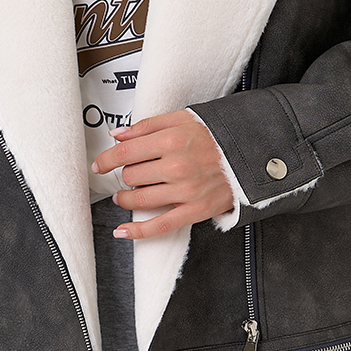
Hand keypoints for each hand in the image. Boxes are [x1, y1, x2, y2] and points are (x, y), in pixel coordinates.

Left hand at [92, 109, 232, 239]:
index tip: (100, 164)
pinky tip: (122, 231)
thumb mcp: (183, 119)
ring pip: (139, 199)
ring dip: (126, 198)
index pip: (125, 153)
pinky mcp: (194, 210)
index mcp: (171, 140)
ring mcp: (185, 191)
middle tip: (131, 173)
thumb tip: (118, 135)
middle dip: (125, 175)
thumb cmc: (216, 136)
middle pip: (130, 176)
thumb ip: (147, 125)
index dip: (106, 160)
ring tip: (125, 195)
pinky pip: (160, 226)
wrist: (250, 154)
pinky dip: (137, 231)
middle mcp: (176, 166)